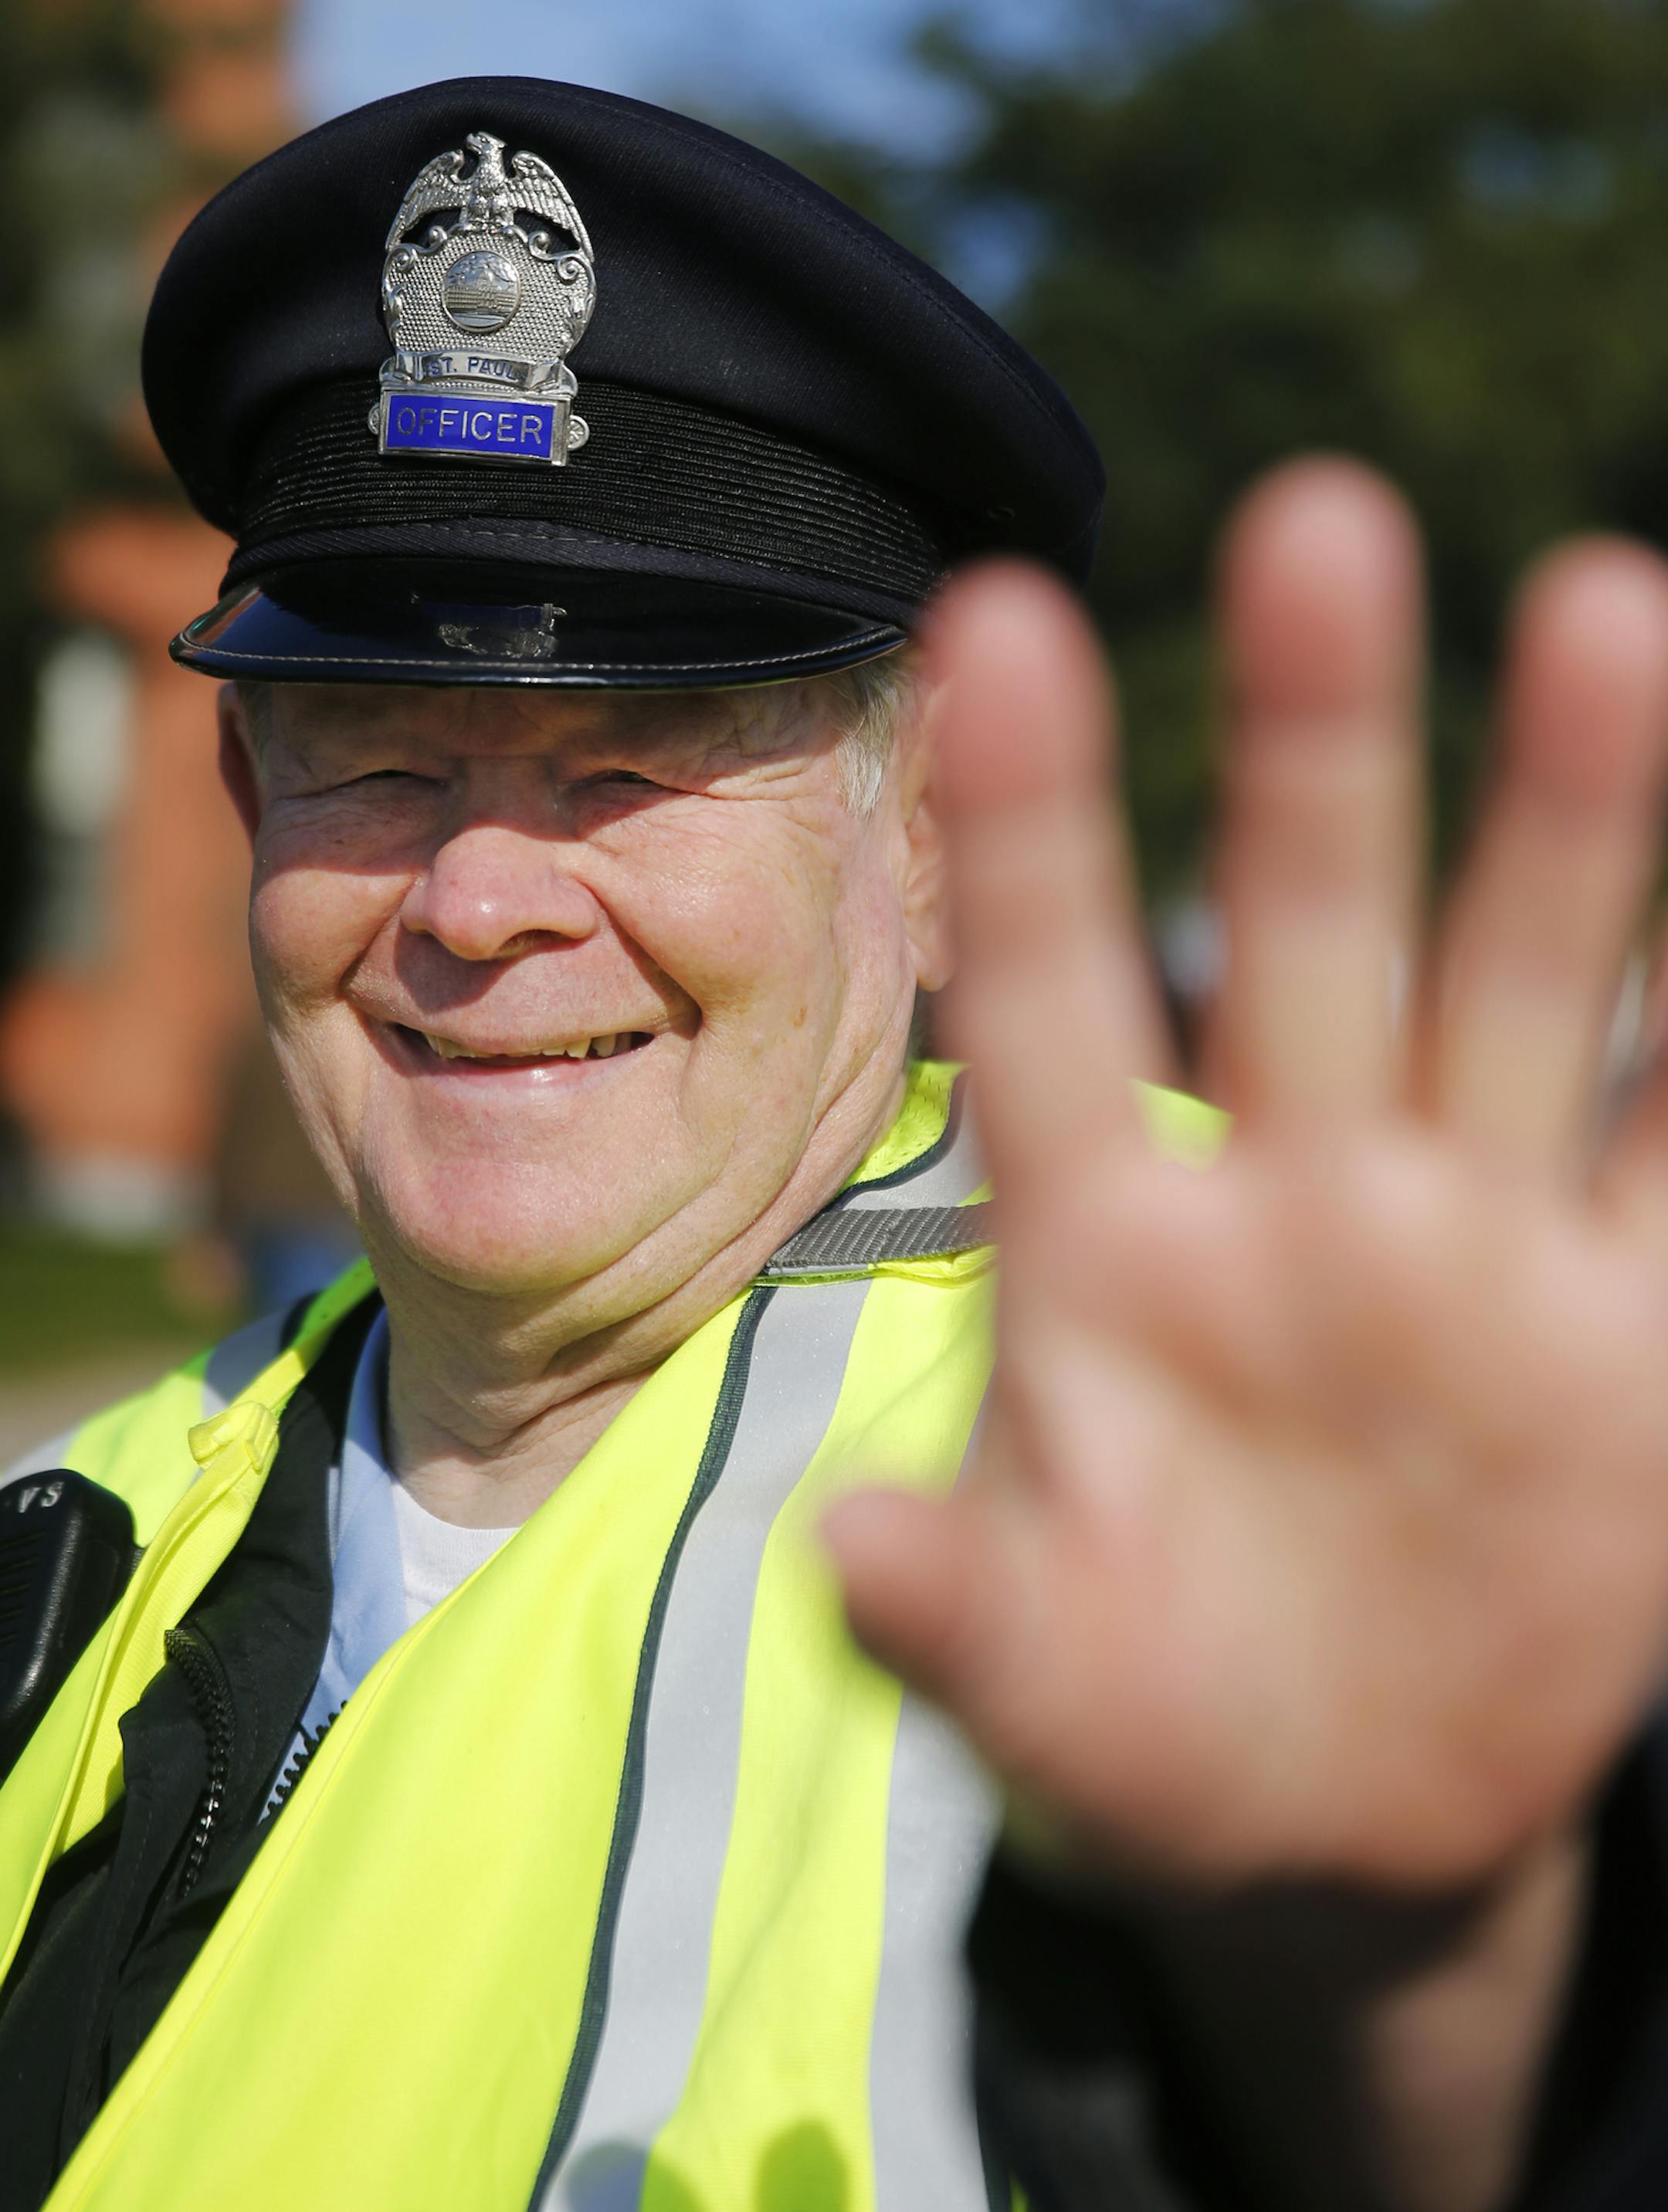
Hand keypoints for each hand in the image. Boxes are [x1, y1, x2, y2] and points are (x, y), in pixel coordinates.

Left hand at [826, 460, 1667, 1893]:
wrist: (1334, 1817)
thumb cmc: (1137, 1723)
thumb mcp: (1039, 1686)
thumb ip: (960, 1614)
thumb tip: (853, 1556)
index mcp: (1109, 1253)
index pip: (1047, 1000)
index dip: (1028, 826)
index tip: (987, 618)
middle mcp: (1292, 1195)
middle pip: (1303, 932)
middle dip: (1312, 746)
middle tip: (1310, 521)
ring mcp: (1469, 1244)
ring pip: (1516, 982)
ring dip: (1568, 814)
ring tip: (1598, 604)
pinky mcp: (1622, 1328)